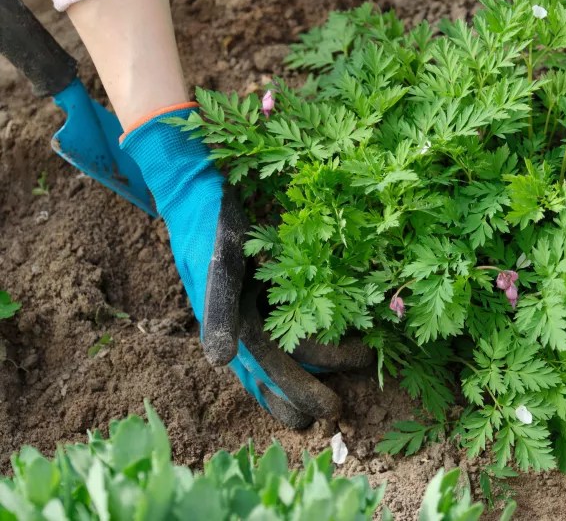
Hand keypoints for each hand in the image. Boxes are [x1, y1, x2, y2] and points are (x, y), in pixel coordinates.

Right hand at [121, 105, 371, 426]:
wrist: (193, 189)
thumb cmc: (211, 222)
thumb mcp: (219, 260)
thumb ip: (219, 310)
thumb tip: (220, 363)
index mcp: (231, 323)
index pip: (271, 370)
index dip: (301, 391)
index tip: (334, 408)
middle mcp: (235, 323)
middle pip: (273, 370)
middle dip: (305, 392)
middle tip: (340, 409)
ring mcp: (242, 307)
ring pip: (274, 354)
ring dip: (304, 371)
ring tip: (333, 385)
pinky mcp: (248, 290)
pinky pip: (274, 326)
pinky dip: (296, 340)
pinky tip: (312, 345)